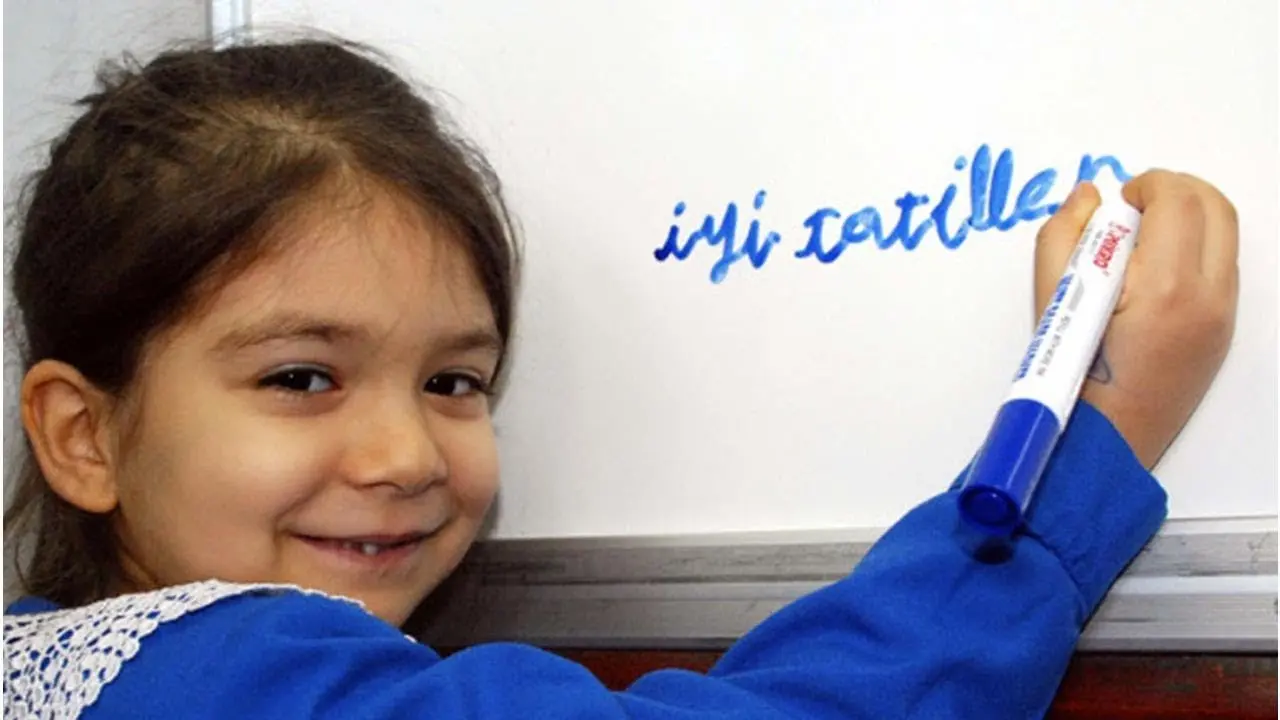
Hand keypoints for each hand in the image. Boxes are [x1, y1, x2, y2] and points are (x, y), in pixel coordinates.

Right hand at [1032, 172, 1238, 469]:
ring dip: (1190, 217)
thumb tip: (1088, 195)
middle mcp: (1208, 299)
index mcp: (1167, 288)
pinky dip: (1196, 248)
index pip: (1178, 201)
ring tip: (1144, 232)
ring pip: (1226, 236)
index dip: (1148, 184)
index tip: (1120, 196)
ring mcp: (1222, 317)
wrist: (1104, 441)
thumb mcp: (1051, 297)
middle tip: (1137, 200)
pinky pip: (1222, 267)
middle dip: (1177, 189)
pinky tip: (1155, 265)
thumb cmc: (1070, 378)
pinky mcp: (1223, 331)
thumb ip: (1063, 233)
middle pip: (1216, 209)